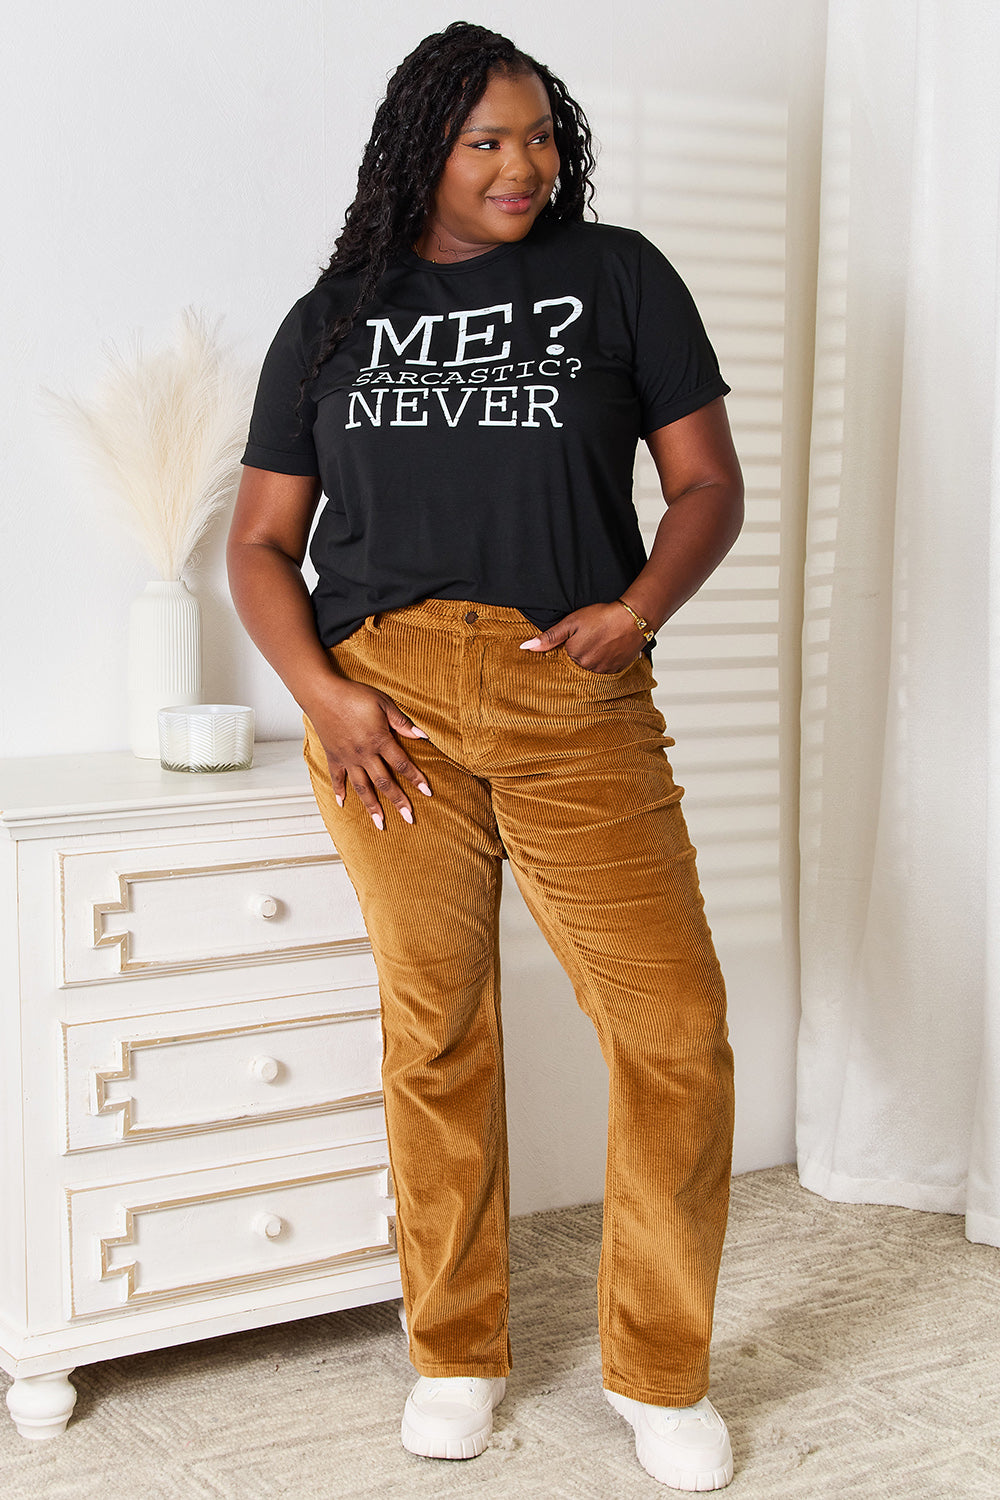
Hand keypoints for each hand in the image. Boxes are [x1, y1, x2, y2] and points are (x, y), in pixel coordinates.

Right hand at [307, 678, 431, 829]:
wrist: (322, 693)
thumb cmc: (354, 695)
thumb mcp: (383, 703)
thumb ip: (401, 722)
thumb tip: (422, 735)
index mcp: (379, 740)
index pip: (402, 764)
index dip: (416, 778)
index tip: (428, 792)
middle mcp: (364, 754)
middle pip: (384, 782)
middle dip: (398, 801)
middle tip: (409, 818)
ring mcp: (348, 758)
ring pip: (362, 787)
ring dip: (372, 806)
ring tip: (380, 823)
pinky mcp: (334, 756)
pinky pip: (337, 778)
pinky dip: (339, 791)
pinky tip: (342, 804)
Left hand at [519, 602, 644, 672]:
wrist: (633, 618)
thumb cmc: (602, 617)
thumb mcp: (571, 622)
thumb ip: (549, 637)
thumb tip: (526, 647)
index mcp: (574, 657)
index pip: (563, 660)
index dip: (568, 648)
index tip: (576, 639)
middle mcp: (588, 668)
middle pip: (577, 665)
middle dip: (580, 654)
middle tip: (590, 639)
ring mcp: (604, 670)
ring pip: (592, 668)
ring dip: (593, 659)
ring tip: (600, 642)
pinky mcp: (617, 669)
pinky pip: (606, 669)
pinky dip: (606, 661)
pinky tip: (608, 648)